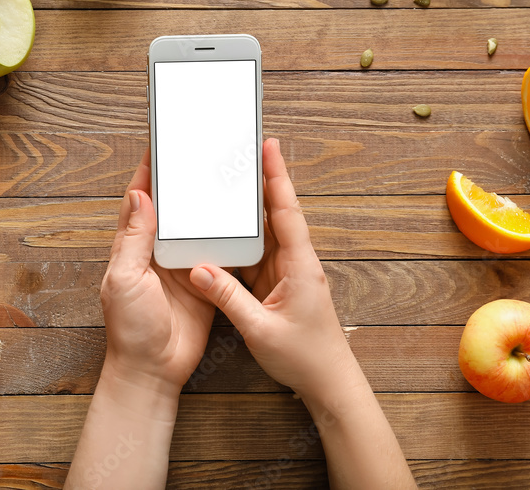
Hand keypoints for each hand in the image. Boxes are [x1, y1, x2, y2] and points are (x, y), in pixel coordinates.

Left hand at [101, 148, 215, 391]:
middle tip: (201, 153)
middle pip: (173, 207)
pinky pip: (218, 250)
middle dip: (184, 182)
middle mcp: (158, 250)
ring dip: (208, 204)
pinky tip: (241, 216)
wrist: (155, 370)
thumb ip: (133, 238)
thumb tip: (139, 195)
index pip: (140, 199)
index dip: (149, 173)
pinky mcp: (206, 279)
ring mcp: (183, 264)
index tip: (162, 144)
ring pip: (197, 225)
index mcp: (133, 245)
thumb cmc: (130, 329)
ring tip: (224, 177)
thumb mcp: (125, 278)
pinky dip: (227, 234)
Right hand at [189, 138, 354, 399]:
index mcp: (299, 265)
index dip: (276, 177)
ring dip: (250, 210)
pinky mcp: (280, 285)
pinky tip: (226, 231)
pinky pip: (258, 255)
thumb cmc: (305, 358)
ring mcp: (289, 273)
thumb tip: (200, 269)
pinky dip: (243, 240)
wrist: (329, 383)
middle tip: (243, 151)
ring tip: (229, 183)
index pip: (286, 211)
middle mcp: (297, 263)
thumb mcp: (260, 329)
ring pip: (266, 233)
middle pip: (276, 213)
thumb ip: (229, 298)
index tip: (268, 146)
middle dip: (261, 180)